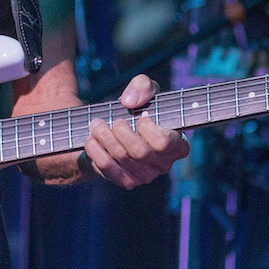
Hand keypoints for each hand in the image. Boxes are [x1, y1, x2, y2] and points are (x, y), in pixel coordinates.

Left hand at [83, 74, 188, 188]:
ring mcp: (145, 176)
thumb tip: (129, 102)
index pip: (164, 143)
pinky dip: (96, 151)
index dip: (148, 128)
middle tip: (112, 120)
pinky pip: (108, 169)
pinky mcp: (126, 182)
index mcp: (177, 145)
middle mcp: (164, 164)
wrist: (118, 129)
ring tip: (96, 125)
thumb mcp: (144, 89)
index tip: (140, 117)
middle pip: (139, 151)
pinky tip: (91, 140)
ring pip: (121, 158)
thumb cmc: (139, 108)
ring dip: (104, 137)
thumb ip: (143, 86)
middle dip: (120, 131)